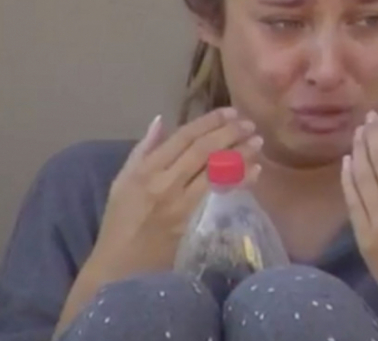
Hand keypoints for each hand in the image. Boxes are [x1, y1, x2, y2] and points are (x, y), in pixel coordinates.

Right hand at [55, 108, 260, 334]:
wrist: (121, 266)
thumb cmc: (120, 222)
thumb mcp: (122, 181)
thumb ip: (142, 150)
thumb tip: (160, 120)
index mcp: (145, 169)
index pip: (183, 137)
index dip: (208, 122)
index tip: (229, 111)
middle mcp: (164, 182)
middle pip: (203, 150)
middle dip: (229, 133)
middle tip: (249, 123)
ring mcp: (180, 202)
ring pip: (215, 170)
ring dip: (240, 153)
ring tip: (258, 140)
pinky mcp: (192, 221)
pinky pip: (220, 194)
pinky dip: (240, 180)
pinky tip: (255, 170)